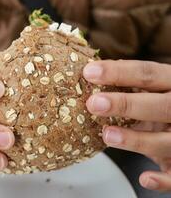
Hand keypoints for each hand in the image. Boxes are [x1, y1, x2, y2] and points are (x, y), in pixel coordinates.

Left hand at [83, 60, 170, 191]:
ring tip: (108, 136)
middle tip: (94, 104)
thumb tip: (90, 74)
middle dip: (126, 104)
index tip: (89, 72)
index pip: (148, 73)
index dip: (118, 72)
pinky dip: (163, 180)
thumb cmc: (163, 105)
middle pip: (160, 105)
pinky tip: (145, 178)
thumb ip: (132, 85)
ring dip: (137, 139)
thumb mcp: (154, 91)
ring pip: (167, 141)